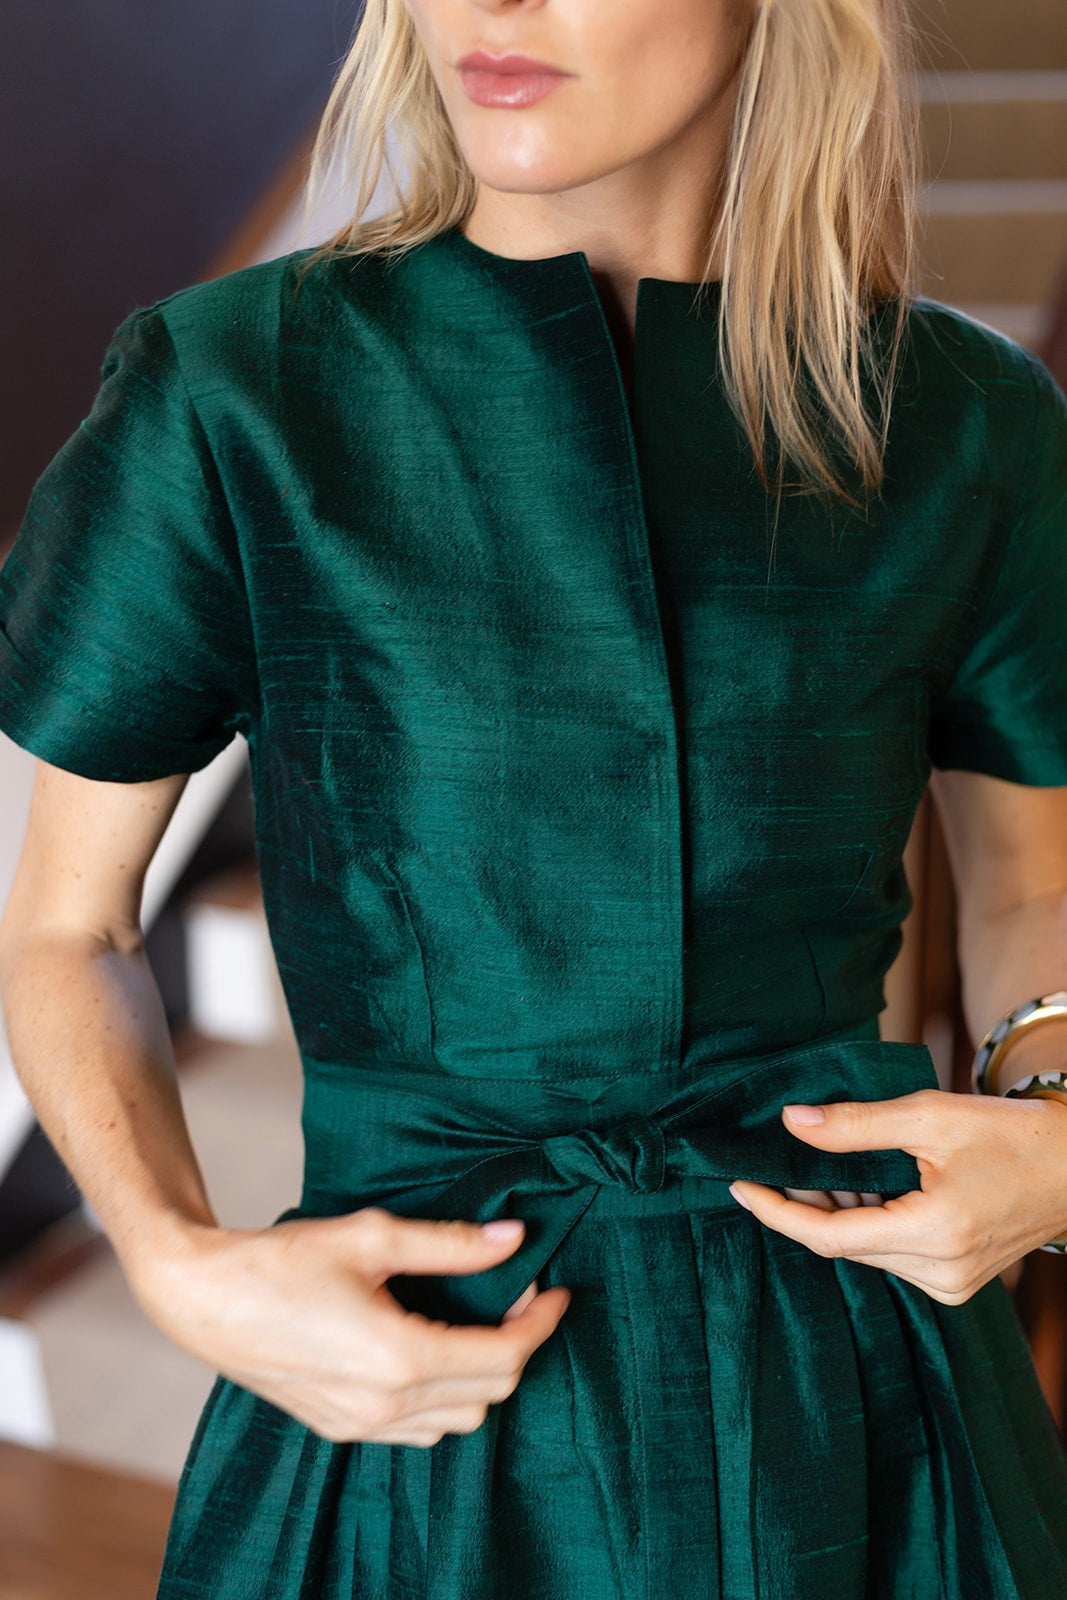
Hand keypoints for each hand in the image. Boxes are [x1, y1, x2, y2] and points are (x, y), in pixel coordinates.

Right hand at [130, 1209, 567, 1445]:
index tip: (557, 1291)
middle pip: (489, 1393)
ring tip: (482, 1322)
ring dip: (484, 1377)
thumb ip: (449, 1243)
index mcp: (399, 1357)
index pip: (502, 1357)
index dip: (539, 1324)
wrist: (203, 1299)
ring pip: (458, 1420)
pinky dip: (445, 1397)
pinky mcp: (340, 1428)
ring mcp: (361, 1425)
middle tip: (521, 1297)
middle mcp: (385, 1404)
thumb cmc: (283, 1259)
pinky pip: (418, 1429)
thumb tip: (513, 1239)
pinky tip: (437, 1351)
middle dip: (518, 1346)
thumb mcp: (371, 1237)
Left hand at [729, 1088, 1066, 1303]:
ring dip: (838, 1214)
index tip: (738, 1186)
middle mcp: (942, 1273)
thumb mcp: (930, 1117)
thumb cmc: (1012, 1135)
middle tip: (777, 1162)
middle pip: (844, 1246)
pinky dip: (870, 1223)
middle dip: (804, 1206)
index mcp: (935, 1233)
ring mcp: (952, 1285)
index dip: (776, 1213)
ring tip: (827, 1167)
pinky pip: (892, 1256)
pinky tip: (865, 1188)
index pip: (829, 1237)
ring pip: (866, 1253)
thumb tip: (792, 1122)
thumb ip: (856, 1125)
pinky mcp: (958, 1282)